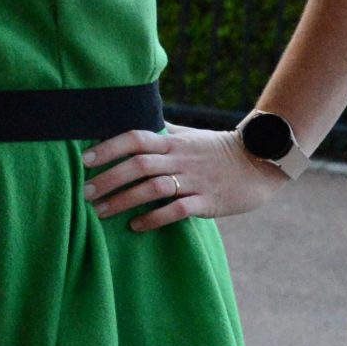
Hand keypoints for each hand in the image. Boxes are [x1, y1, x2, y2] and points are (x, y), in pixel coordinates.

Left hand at [82, 124, 286, 232]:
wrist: (261, 164)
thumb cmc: (217, 150)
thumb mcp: (189, 136)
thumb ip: (162, 131)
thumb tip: (135, 119)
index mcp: (173, 142)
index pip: (136, 138)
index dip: (109, 147)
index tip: (85, 160)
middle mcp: (181, 158)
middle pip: (138, 165)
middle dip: (108, 179)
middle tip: (85, 193)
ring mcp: (195, 180)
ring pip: (153, 189)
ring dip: (123, 201)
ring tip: (101, 213)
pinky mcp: (208, 202)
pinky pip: (176, 211)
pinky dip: (153, 219)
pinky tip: (135, 226)